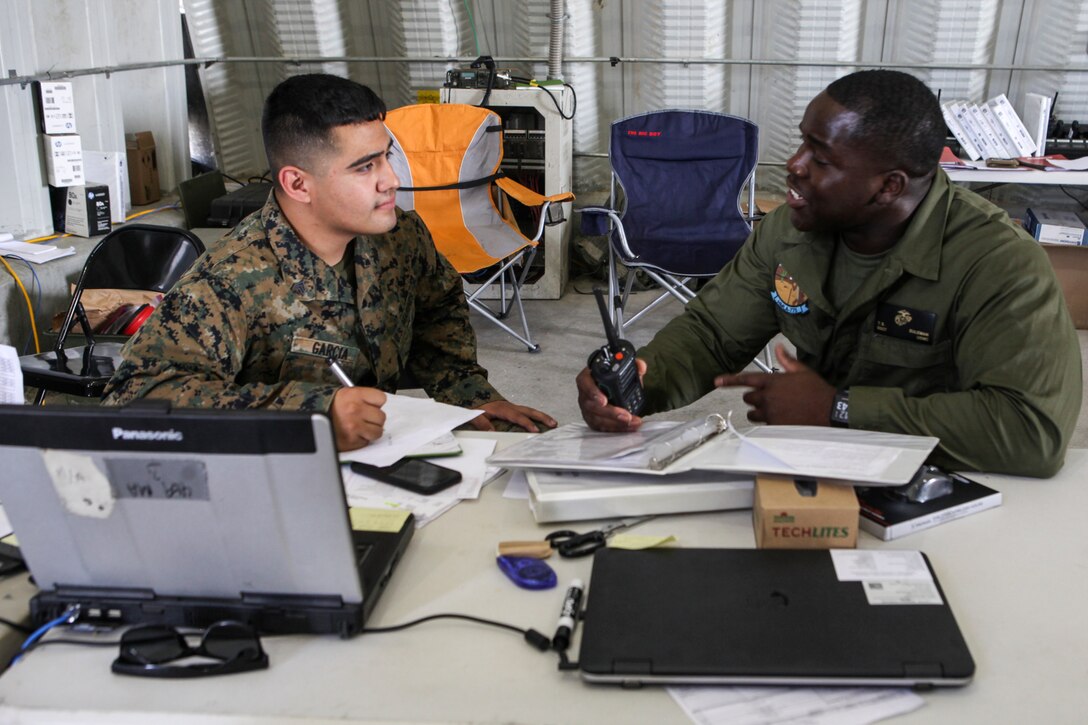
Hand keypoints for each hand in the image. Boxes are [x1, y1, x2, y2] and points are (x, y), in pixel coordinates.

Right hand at [329, 387, 387, 450]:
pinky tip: (353, 434)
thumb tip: (379, 406)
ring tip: (360, 427)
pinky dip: (362, 439)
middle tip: (364, 418)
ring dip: (371, 431)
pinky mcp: (352, 440)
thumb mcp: (347, 394)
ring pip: (378, 431)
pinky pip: (367, 442)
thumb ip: (365, 398)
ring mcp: (354, 426)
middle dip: (374, 418)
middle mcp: (355, 410)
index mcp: (355, 395)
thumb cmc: (332, 407)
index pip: (381, 398)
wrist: (315, 420)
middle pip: (381, 417)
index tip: (372, 405)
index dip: (377, 403)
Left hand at [471, 400, 556, 432]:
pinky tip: (543, 422)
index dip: (527, 423)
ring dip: (542, 416)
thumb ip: (482, 423)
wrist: (475, 396)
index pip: (517, 416)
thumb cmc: (477, 408)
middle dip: (542, 417)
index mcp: (503, 409)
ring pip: (530, 410)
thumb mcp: (476, 415)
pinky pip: (527, 412)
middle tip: (553, 424)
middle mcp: (511, 407)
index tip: (536, 430)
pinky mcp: (514, 409)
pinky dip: (536, 416)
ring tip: (553, 423)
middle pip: (529, 411)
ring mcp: (513, 407)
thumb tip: (491, 432)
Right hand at [576, 359, 645, 431]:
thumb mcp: (623, 368)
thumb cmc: (613, 377)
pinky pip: (602, 427)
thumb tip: (641, 367)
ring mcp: (587, 408)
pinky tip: (628, 427)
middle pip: (592, 405)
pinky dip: (616, 428)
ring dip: (615, 423)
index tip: (604, 400)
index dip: (593, 392)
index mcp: (588, 377)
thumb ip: (633, 365)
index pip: (585, 383)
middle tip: (625, 416)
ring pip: (597, 419)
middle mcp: (585, 394)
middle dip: (610, 413)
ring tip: (631, 422)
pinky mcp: (593, 419)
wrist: (612, 386)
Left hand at [714, 345, 835, 424]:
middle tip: (770, 397)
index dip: (729, 380)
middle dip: (755, 397)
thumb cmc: (817, 390)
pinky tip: (781, 418)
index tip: (716, 381)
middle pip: (748, 398)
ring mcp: (770, 412)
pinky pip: (762, 424)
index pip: (746, 379)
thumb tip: (779, 347)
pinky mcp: (775, 425)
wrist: (829, 411)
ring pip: (752, 412)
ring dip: (758, 411)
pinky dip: (768, 421)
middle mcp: (768, 396)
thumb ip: (787, 360)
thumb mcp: (803, 371)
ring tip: (774, 409)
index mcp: (773, 380)